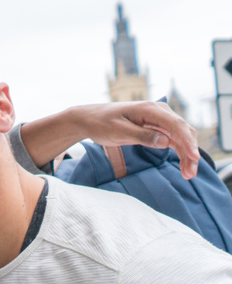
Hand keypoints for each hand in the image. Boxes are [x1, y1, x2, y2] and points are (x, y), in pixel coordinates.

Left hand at [22, 102, 199, 178]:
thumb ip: (142, 135)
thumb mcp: (118, 131)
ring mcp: (160, 119)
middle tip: (190, 173)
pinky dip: (180, 152)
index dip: (187, 142)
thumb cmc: (101, 123)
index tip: (193, 157)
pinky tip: (184, 166)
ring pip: (181, 137)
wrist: (90, 119)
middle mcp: (159, 111)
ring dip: (187, 155)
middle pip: (183, 131)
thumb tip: (166, 141)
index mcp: (150, 109)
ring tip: (189, 174)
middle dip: (190, 152)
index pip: (176, 125)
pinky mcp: (157, 127)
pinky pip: (173, 140)